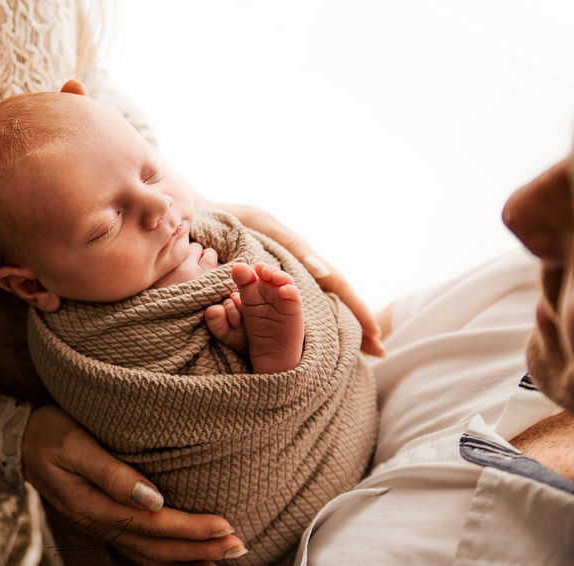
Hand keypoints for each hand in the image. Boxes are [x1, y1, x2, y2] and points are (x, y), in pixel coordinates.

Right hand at [23, 405, 247, 564]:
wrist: (18, 439)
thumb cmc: (49, 431)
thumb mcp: (75, 443)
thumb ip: (112, 472)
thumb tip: (153, 498)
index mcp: (94, 505)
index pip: (152, 525)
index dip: (190, 529)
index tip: (225, 526)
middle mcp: (98, 522)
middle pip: (155, 547)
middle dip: (199, 549)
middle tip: (239, 545)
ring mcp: (99, 525)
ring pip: (148, 555)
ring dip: (188, 558)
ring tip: (223, 556)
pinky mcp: (101, 520)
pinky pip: (137, 549)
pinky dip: (165, 558)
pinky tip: (187, 558)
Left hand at [207, 201, 384, 356]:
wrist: (195, 220)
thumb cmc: (230, 219)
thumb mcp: (262, 225)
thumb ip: (291, 246)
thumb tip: (321, 271)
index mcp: (297, 259)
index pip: (335, 284)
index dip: (356, 308)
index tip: (376, 333)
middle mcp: (289, 279)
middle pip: (328, 303)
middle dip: (352, 326)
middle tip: (378, 351)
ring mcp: (273, 292)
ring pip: (307, 313)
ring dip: (332, 332)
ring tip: (355, 354)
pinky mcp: (252, 302)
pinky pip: (272, 319)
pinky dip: (296, 330)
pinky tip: (315, 346)